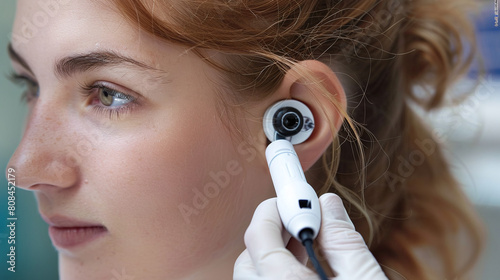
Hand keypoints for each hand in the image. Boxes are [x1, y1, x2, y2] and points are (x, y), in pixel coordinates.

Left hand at [233, 193, 387, 279]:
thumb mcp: (363, 277)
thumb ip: (342, 239)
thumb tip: (328, 205)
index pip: (258, 235)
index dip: (273, 208)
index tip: (290, 196)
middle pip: (250, 257)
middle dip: (271, 232)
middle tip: (297, 220)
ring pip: (255, 275)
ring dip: (274, 254)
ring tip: (306, 243)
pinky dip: (277, 273)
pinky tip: (303, 269)